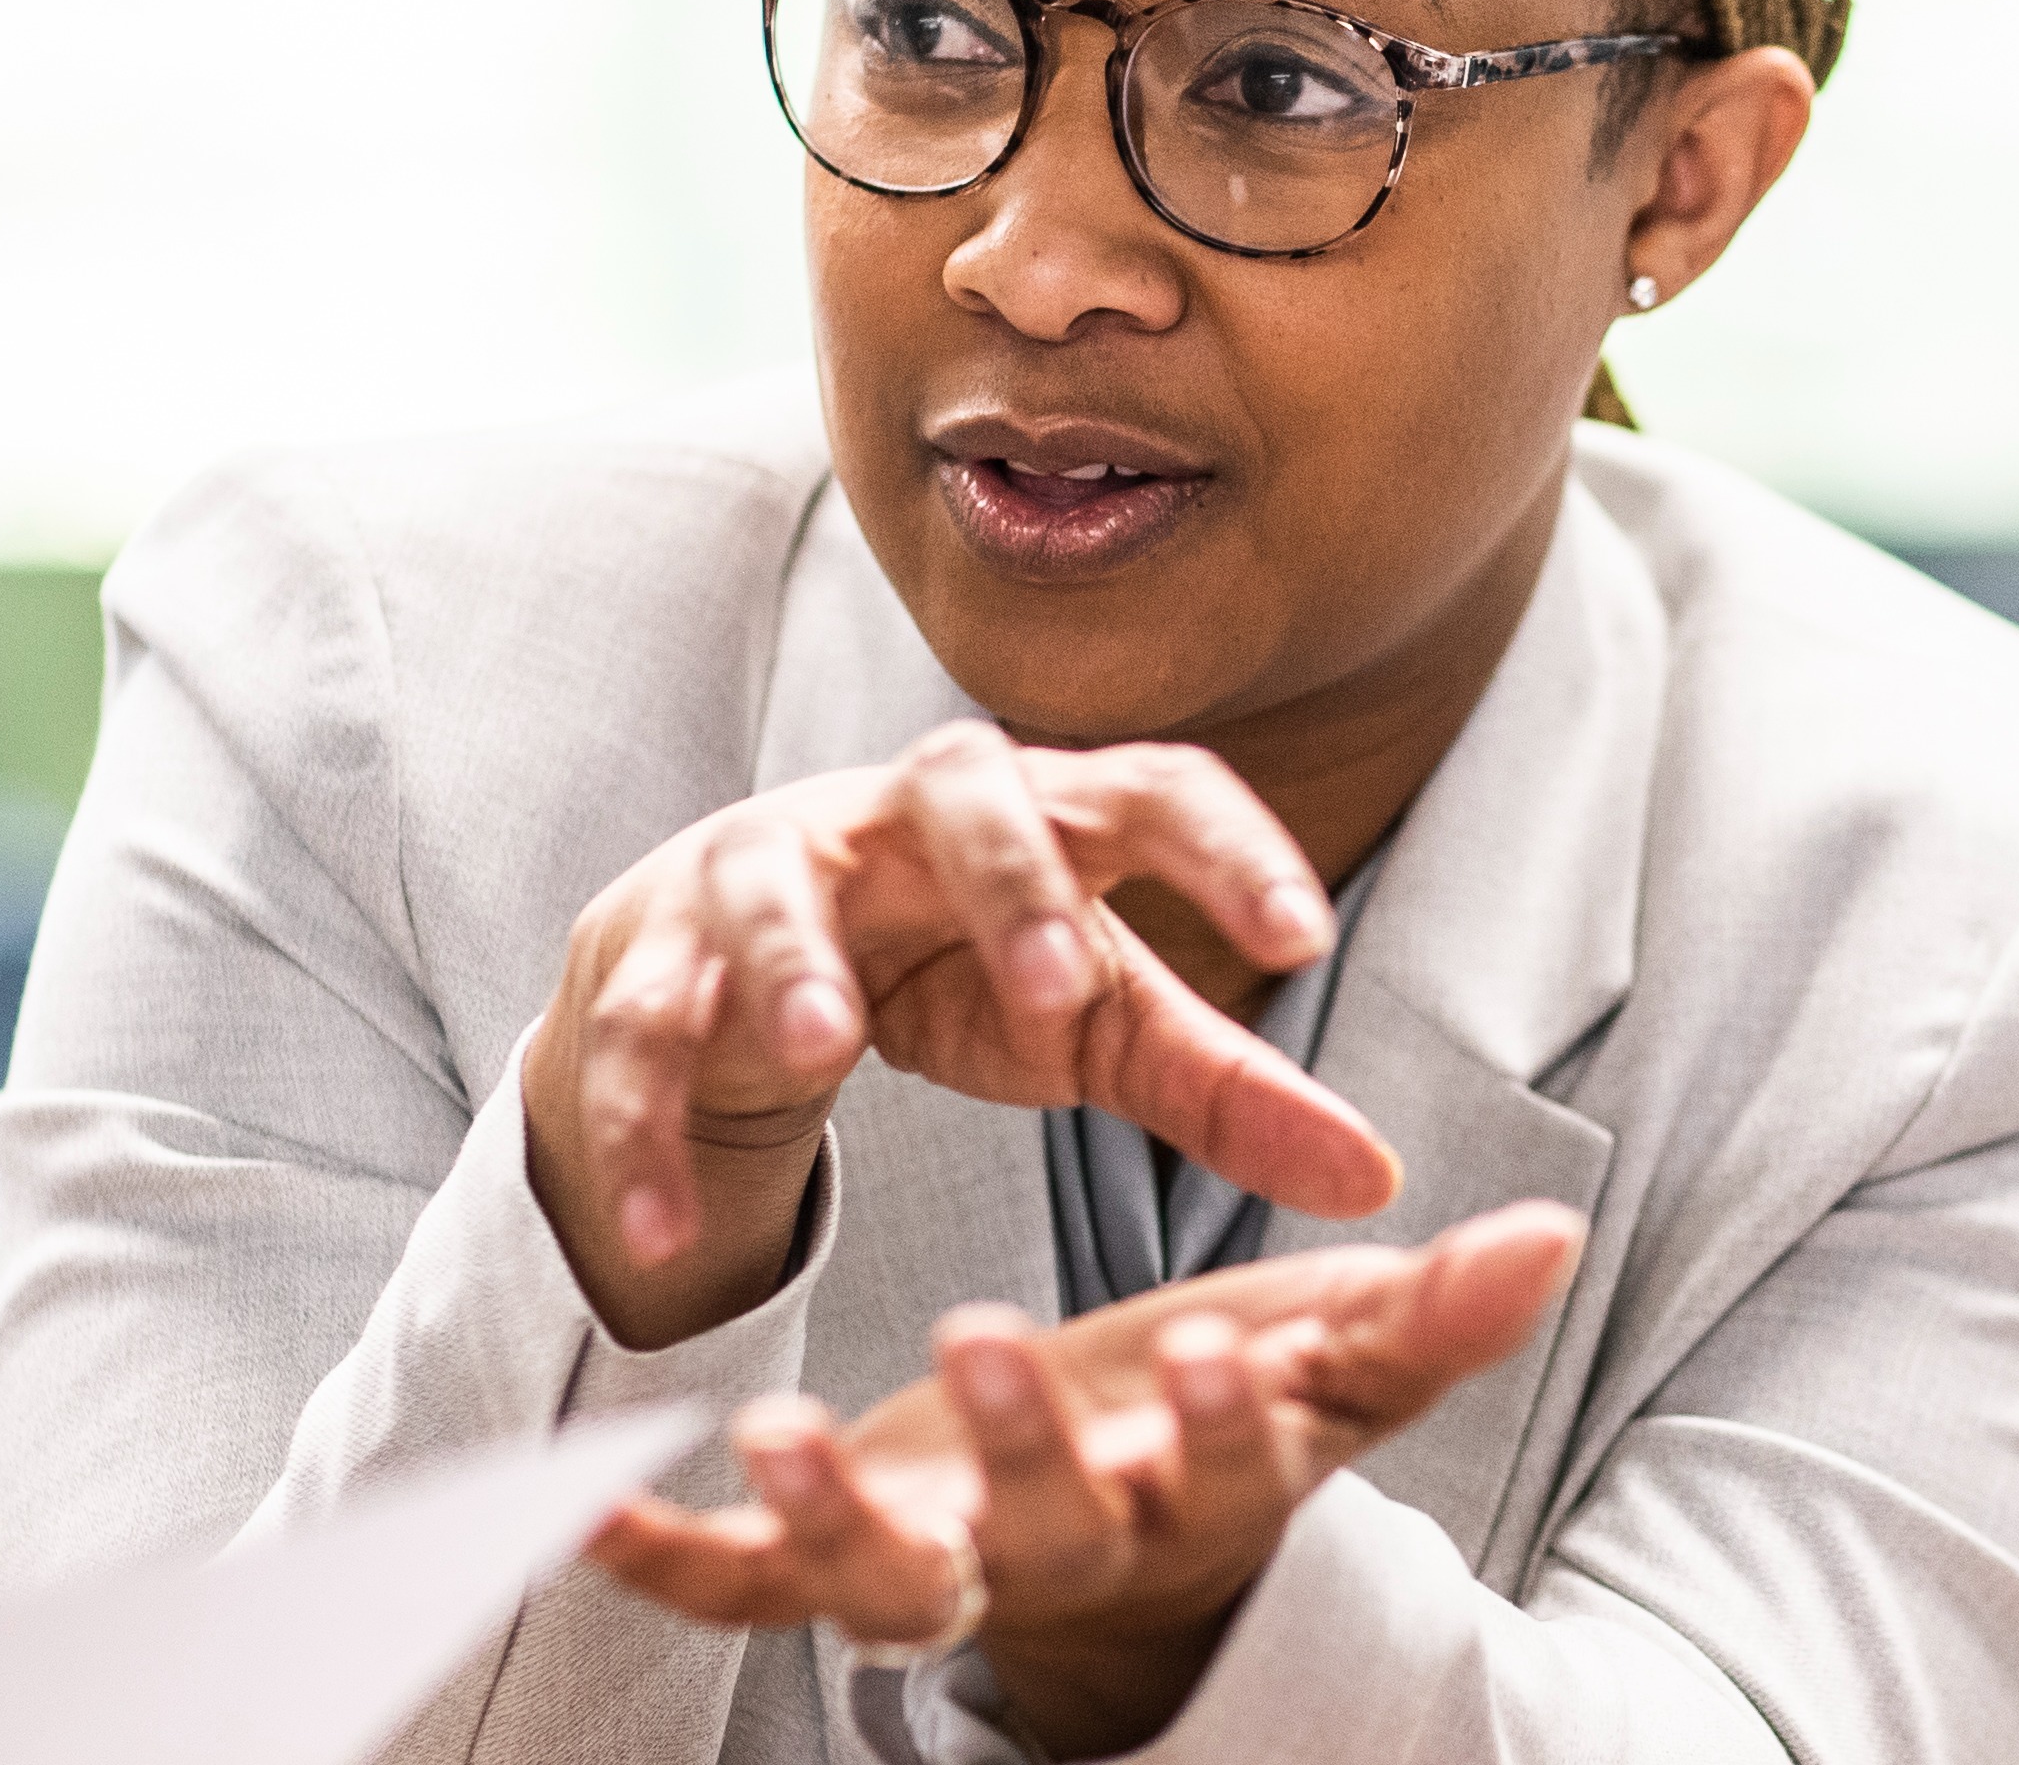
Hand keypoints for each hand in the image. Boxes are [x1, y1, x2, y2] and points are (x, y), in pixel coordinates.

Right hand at [520, 721, 1405, 1345]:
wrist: (750, 969)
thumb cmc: (961, 974)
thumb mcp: (1094, 1027)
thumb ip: (1223, 1092)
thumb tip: (1377, 1179)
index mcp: (1045, 812)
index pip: (1155, 787)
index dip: (1230, 848)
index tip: (1306, 934)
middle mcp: (905, 812)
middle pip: (963, 786)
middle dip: (1010, 879)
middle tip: (1059, 987)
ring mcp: (768, 867)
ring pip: (772, 886)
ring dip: (791, 963)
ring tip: (821, 1050)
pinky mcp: (652, 951)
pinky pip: (641, 1029)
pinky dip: (645, 1129)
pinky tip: (662, 1233)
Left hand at [584, 1202, 1589, 1757]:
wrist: (1117, 1539)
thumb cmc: (1225, 1421)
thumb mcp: (1329, 1362)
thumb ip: (1430, 1313)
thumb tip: (1553, 1231)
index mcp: (1188, 1490)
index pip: (1220, 1467)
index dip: (1222, 1423)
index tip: (1222, 1348)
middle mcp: (1059, 1547)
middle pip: (1042, 1526)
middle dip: (1019, 1445)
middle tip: (986, 1334)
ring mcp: (937, 1567)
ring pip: (878, 1579)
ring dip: (823, 1518)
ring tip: (769, 1432)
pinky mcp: (830, 1564)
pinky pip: (732, 1590)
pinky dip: (657, 1559)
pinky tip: (580, 1508)